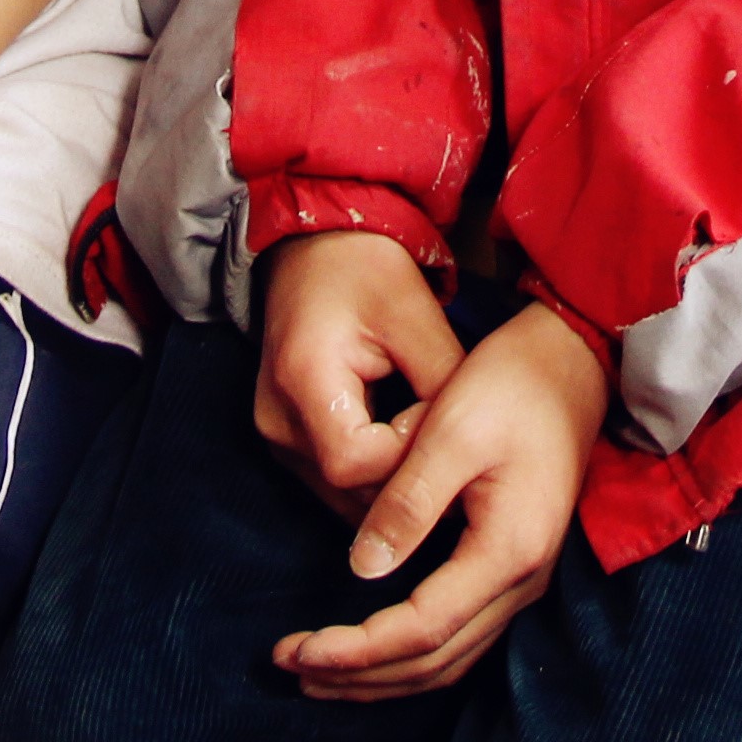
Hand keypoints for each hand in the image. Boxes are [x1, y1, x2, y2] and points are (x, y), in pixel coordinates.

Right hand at [250, 232, 465, 520]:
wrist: (314, 247)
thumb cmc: (364, 269)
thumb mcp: (414, 315)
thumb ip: (441, 382)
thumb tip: (467, 444)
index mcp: (302, 379)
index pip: (355, 461)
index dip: (405, 453)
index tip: (435, 416)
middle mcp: (276, 418)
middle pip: (346, 487)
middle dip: (403, 473)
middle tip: (448, 446)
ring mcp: (274, 433)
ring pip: (339, 493)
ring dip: (388, 480)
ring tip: (429, 449)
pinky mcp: (283, 436)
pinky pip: (330, 479)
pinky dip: (370, 474)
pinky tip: (403, 449)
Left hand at [273, 301, 602, 702]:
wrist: (571, 363)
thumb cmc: (512, 385)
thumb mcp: (450, 432)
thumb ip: (408, 504)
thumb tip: (361, 569)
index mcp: (509, 550)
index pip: (423, 628)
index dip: (357, 648)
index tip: (298, 650)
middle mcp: (523, 580)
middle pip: (434, 661)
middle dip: (359, 674)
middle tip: (290, 666)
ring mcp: (523, 579)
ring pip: (448, 659)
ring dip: (382, 675)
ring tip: (318, 671)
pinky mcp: (512, 567)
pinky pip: (459, 637)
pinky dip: (409, 654)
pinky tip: (369, 648)